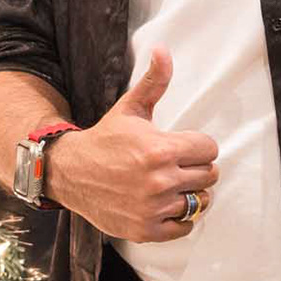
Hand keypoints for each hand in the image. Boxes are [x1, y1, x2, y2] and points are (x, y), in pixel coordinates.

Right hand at [43, 45, 220, 241]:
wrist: (70, 173)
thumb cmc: (105, 140)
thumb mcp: (130, 109)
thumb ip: (154, 82)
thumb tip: (163, 50)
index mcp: (160, 149)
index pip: (209, 149)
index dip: (199, 146)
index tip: (185, 147)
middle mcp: (160, 181)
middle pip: (209, 176)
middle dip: (197, 168)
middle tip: (179, 165)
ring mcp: (153, 208)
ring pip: (200, 202)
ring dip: (191, 193)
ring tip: (174, 185)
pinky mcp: (146, 230)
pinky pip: (185, 227)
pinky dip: (180, 218)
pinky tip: (166, 205)